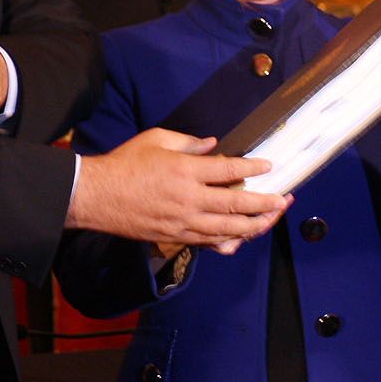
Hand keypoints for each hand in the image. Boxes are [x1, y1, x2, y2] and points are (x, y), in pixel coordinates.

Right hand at [67, 128, 291, 246]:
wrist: (96, 196)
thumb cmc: (124, 164)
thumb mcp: (154, 140)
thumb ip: (187, 142)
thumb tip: (212, 145)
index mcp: (185, 170)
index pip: (229, 170)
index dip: (253, 168)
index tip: (269, 167)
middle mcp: (189, 198)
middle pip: (237, 203)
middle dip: (265, 203)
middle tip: (284, 200)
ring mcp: (183, 221)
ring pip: (228, 228)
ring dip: (254, 225)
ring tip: (271, 220)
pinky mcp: (175, 237)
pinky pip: (209, 242)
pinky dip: (229, 241)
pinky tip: (241, 237)